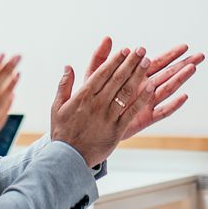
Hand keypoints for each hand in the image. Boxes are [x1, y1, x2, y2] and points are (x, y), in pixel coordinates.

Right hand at [49, 39, 148, 167]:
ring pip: (126, 91)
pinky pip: (131, 111)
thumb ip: (64, 86)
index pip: (102, 73)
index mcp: (83, 96)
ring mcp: (108, 116)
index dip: (115, 60)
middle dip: (130, 62)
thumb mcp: (57, 107)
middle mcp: (97, 103)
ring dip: (138, 75)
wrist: (67, 158)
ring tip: (147, 62)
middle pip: (117, 78)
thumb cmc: (62, 132)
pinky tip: (151, 87)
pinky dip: (141, 98)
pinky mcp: (116, 129)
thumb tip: (68, 67)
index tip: (125, 50)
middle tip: (141, 50)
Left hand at [84, 38, 204, 140]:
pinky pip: (161, 111)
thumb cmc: (90, 100)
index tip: (184, 46)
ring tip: (193, 68)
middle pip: (168, 74)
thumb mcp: (94, 76)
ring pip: (167, 89)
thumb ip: (100, 58)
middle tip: (200, 55)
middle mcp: (144, 89)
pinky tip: (184, 96)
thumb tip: (108, 38)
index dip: (171, 54)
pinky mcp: (144, 119)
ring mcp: (145, 104)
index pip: (157, 62)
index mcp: (135, 77)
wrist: (87, 125)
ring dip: (180, 79)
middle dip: (183, 64)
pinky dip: (173, 104)